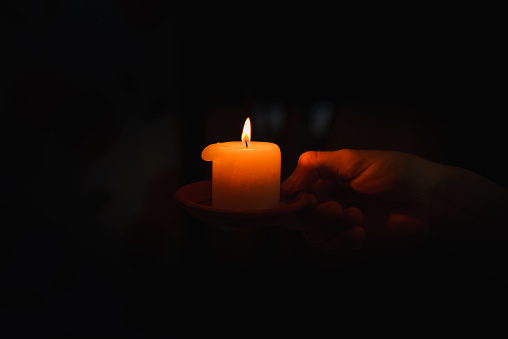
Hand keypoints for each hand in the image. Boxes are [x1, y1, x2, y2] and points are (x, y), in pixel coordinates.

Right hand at [281, 150, 438, 252]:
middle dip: (314, 216)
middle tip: (336, 208)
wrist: (427, 198)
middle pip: (298, 216)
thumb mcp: (351, 160)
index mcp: (323, 176)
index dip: (292, 200)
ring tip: (357, 216)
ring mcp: (338, 218)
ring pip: (313, 233)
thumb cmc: (394, 171)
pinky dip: (342, 241)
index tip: (306, 200)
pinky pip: (331, 246)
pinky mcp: (350, 236)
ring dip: (332, 227)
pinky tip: (360, 232)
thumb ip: (314, 166)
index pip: (291, 192)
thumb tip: (285, 185)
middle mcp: (326, 197)